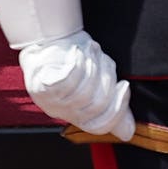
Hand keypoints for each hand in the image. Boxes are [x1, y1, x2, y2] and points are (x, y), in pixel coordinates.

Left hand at [15, 32, 135, 139]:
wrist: (47, 36)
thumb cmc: (74, 58)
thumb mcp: (98, 78)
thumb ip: (111, 102)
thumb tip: (129, 132)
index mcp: (76, 115)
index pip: (99, 126)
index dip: (117, 110)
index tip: (125, 85)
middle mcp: (62, 113)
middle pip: (95, 107)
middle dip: (106, 79)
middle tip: (103, 58)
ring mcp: (48, 103)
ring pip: (83, 93)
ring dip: (92, 66)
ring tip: (90, 50)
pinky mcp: (39, 89)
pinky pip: (67, 82)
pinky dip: (77, 62)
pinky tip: (76, 51)